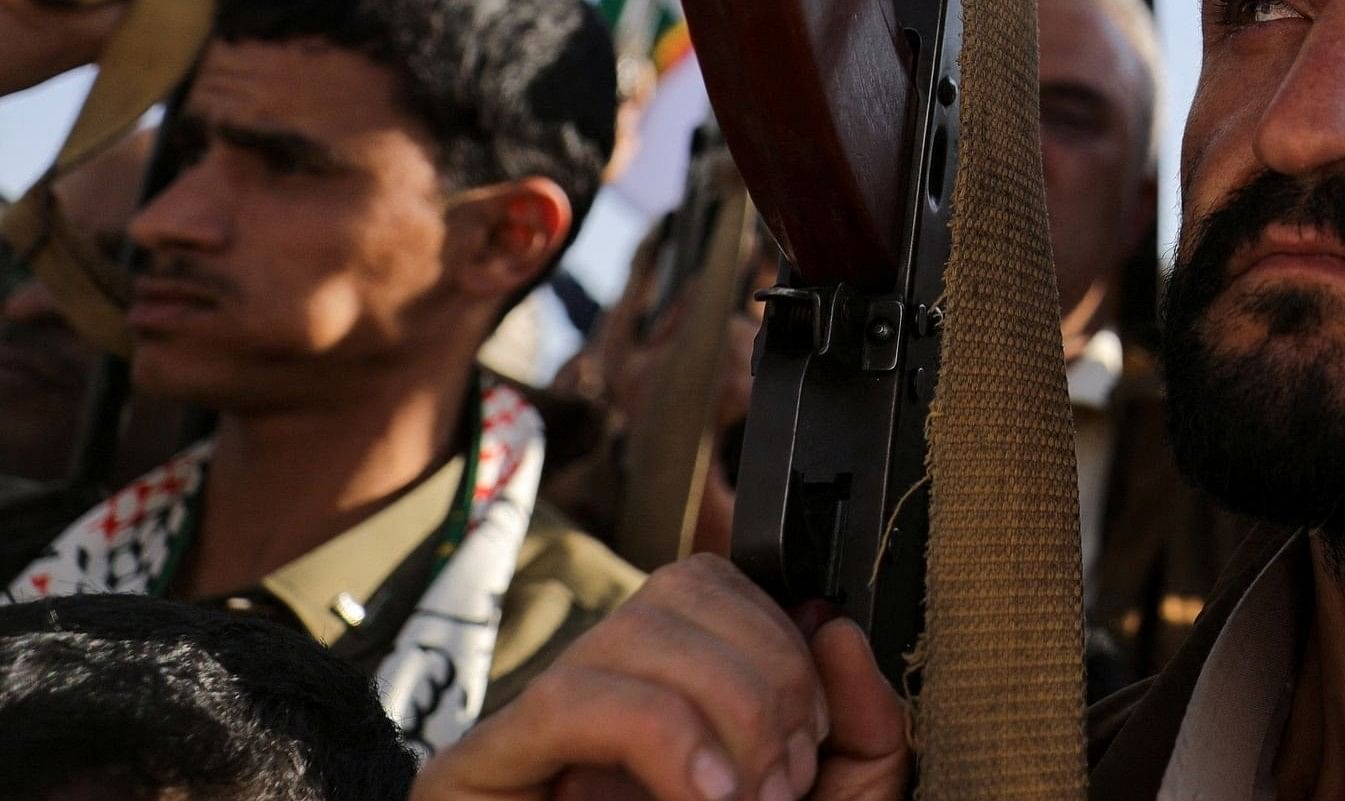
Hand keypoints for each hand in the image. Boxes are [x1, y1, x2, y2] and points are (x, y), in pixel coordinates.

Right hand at [411, 557, 905, 800]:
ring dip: (725, 710)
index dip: (781, 638)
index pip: (715, 584)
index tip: (811, 739)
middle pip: (684, 588)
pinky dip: (664, 736)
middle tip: (781, 783)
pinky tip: (704, 798)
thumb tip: (836, 626)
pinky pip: (574, 698)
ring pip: (636, 629)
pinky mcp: (470, 774)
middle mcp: (598, 699)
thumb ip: (855, 730)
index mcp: (670, 698)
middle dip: (766, 676)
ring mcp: (532, 733)